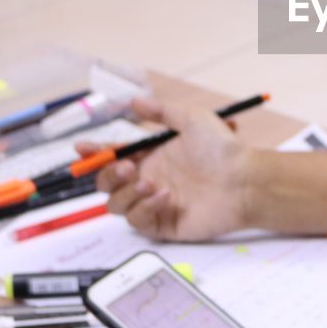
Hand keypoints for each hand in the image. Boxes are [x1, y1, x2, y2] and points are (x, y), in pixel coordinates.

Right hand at [78, 97, 256, 240]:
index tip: (82, 148)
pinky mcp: (162, 225)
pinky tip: (165, 197)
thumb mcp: (192, 119)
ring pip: (116, 205)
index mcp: (151, 156)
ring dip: (126, 193)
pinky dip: (145, 208)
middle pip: (107, 183)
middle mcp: (148, 180)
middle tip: (128, 166)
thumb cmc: (222, 149)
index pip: (113, 156)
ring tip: (150, 183)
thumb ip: (160, 111)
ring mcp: (153, 204)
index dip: (95, 153)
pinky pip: (137, 221)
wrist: (244, 180)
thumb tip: (133, 102)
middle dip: (109, 174)